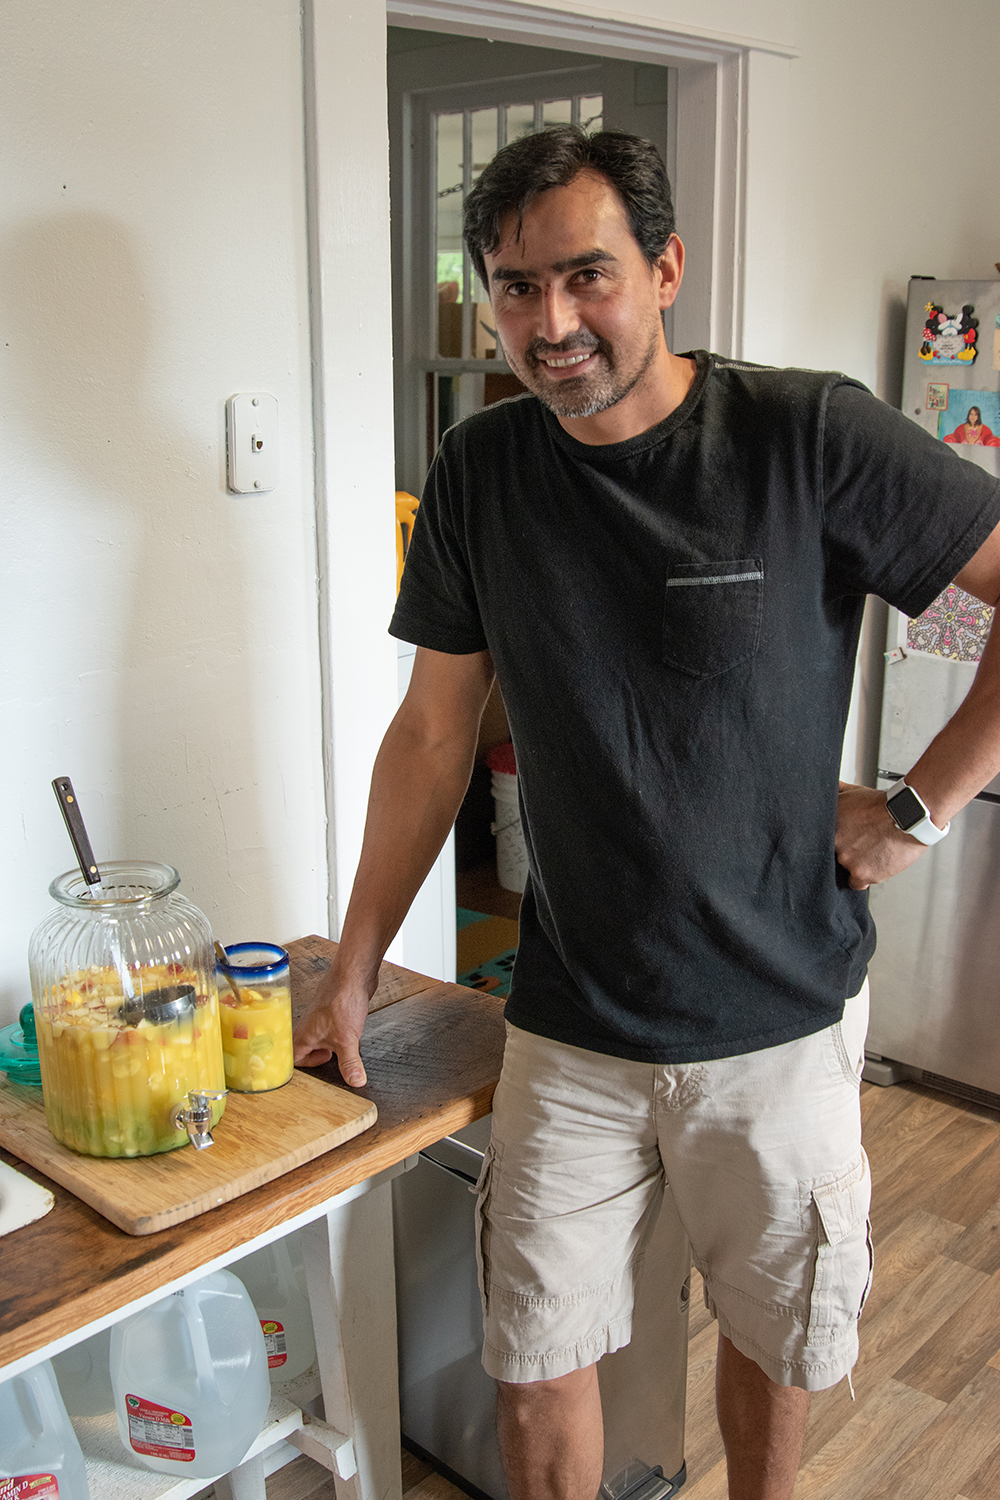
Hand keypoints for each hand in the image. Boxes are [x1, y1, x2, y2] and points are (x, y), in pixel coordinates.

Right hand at [292, 967, 373, 1085]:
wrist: (353, 974)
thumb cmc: (342, 1000)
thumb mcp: (347, 1040)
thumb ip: (350, 1064)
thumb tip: (355, 1082)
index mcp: (302, 1036)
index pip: (293, 1061)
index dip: (305, 1069)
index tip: (321, 1069)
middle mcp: (307, 1028)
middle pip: (307, 1052)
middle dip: (322, 1059)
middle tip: (336, 1062)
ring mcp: (319, 1020)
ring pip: (321, 1041)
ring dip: (334, 1048)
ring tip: (347, 1049)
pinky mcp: (332, 1014)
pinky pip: (333, 1032)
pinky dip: (342, 1037)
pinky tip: (354, 1036)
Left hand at [835, 781, 927, 890]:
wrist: (907, 815)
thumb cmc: (884, 804)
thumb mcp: (853, 790)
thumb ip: (835, 792)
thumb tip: (824, 788)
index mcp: (828, 824)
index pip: (819, 839)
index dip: (831, 841)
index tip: (840, 839)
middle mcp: (834, 842)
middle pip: (832, 854)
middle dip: (845, 850)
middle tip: (860, 843)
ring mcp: (847, 858)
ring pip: (846, 867)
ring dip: (856, 862)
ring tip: (871, 851)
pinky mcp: (862, 873)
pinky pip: (857, 882)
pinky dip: (863, 877)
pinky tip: (872, 866)